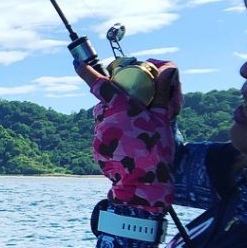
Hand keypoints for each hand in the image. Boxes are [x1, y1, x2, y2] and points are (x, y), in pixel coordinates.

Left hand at [76, 59, 181, 212]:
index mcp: (120, 107)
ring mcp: (98, 134)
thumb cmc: (156, 151)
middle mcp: (105, 119)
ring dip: (116, 120)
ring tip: (135, 134)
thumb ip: (163, 92)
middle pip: (105, 103)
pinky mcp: (96, 148)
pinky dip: (114, 136)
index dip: (87, 71)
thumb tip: (168, 68)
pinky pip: (104, 135)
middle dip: (116, 102)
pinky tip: (128, 146)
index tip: (77, 62)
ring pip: (104, 119)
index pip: (99, 84)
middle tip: (134, 111)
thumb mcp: (163, 119)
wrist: (142, 186)